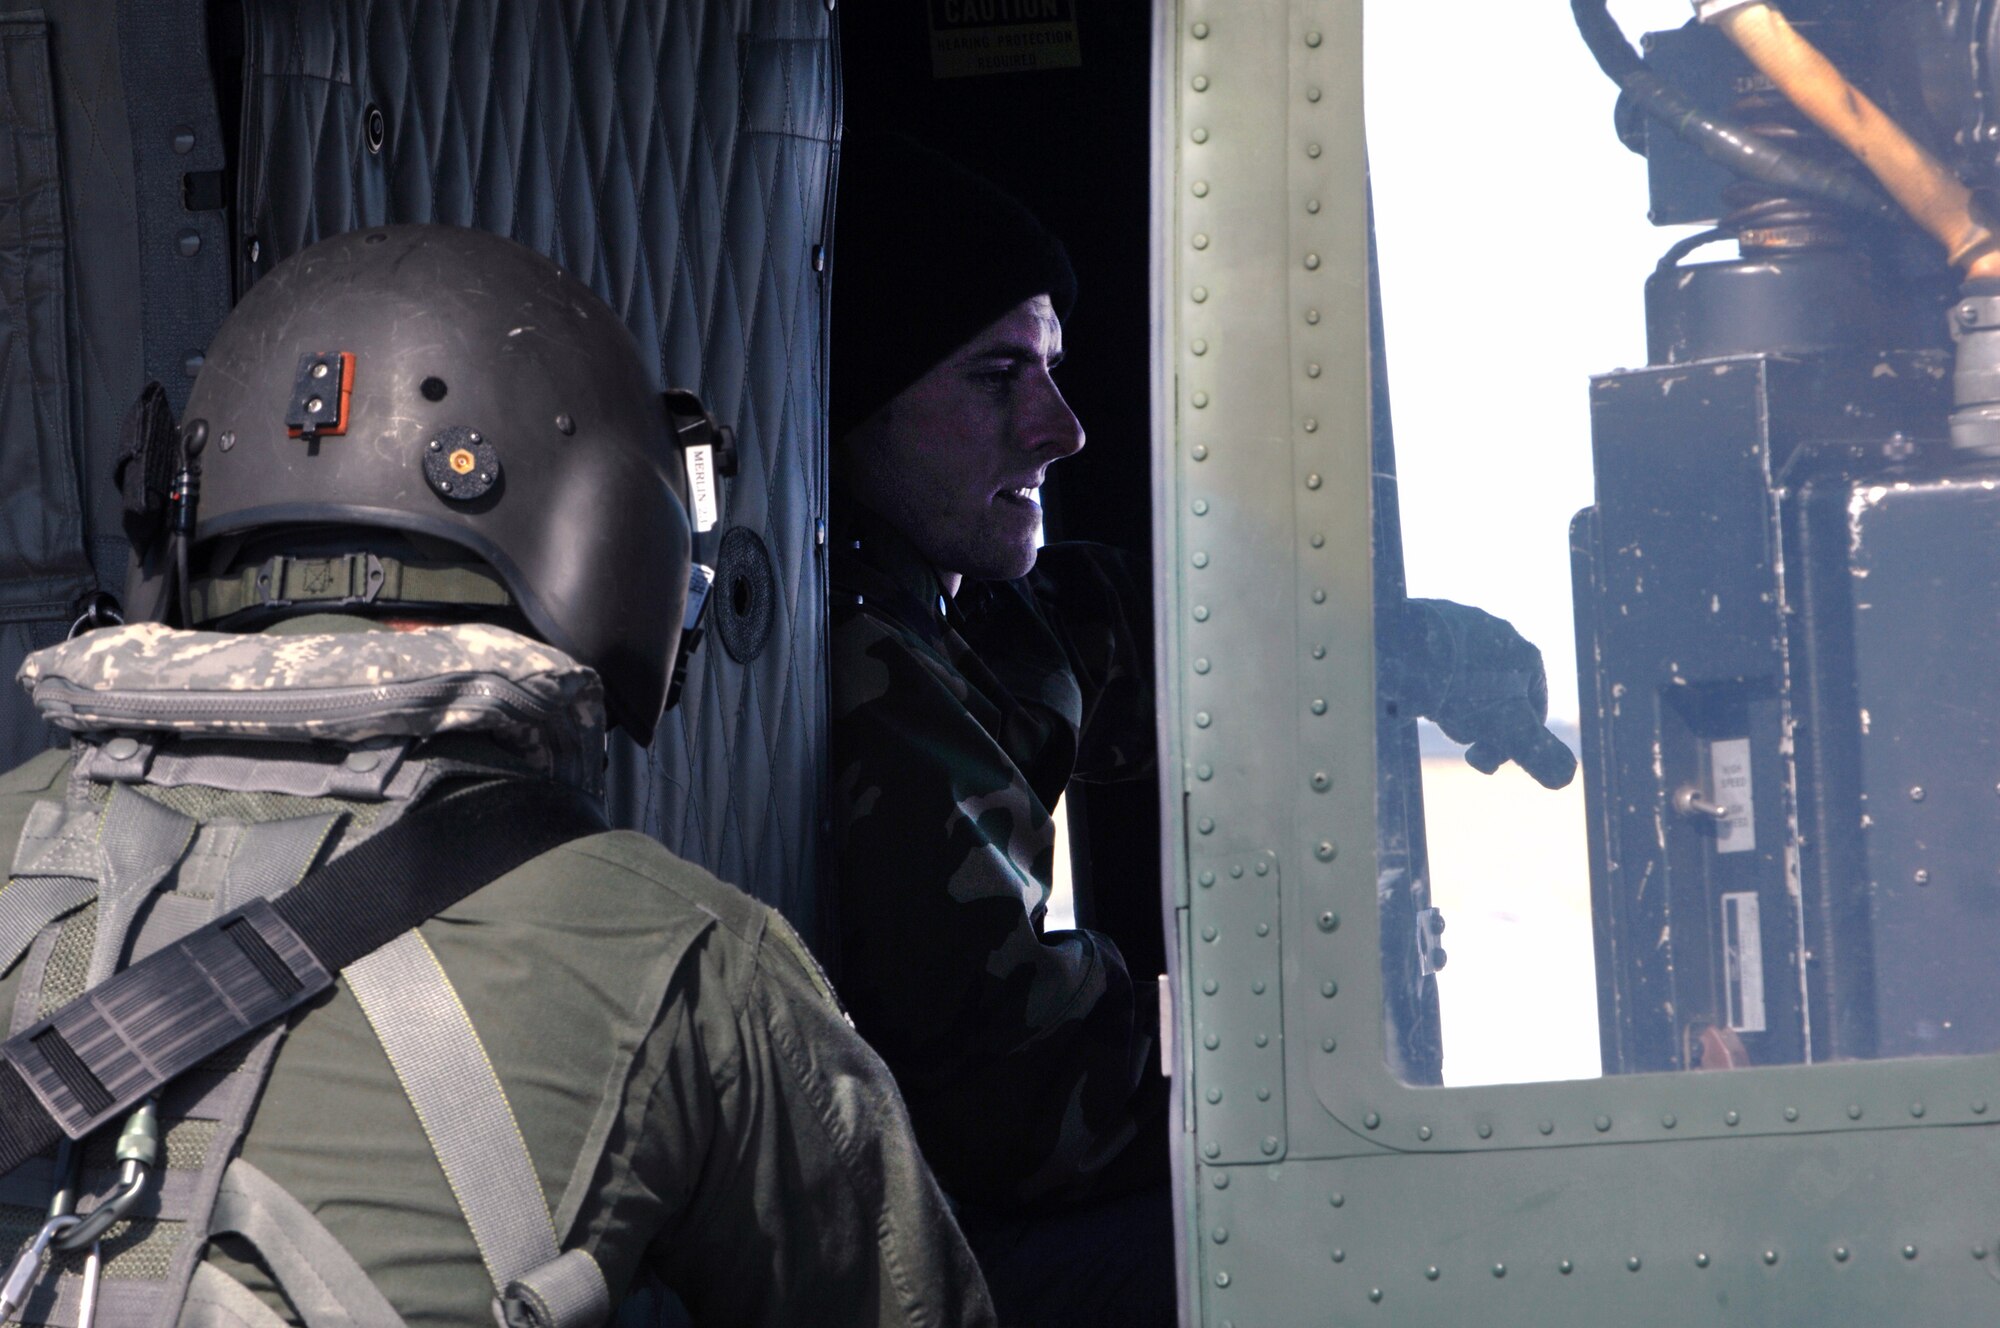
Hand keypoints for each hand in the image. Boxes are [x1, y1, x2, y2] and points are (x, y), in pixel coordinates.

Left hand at [1396, 598, 1577, 789]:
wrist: (1407, 649)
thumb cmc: (1461, 691)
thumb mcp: (1506, 728)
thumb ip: (1538, 754)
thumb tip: (1566, 779)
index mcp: (1527, 655)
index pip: (1532, 712)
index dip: (1510, 743)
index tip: (1478, 758)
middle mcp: (1500, 633)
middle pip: (1497, 697)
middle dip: (1478, 722)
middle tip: (1454, 734)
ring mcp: (1464, 623)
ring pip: (1466, 680)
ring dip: (1453, 704)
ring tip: (1433, 714)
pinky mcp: (1430, 622)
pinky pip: (1437, 663)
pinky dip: (1431, 683)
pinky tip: (1416, 696)